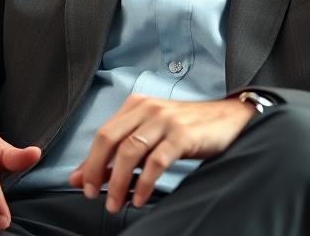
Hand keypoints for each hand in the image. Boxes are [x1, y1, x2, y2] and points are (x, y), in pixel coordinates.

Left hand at [68, 95, 254, 211]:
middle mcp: (147, 108)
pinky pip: (156, 161)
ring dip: (118, 182)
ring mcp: (165, 120)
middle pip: (109, 140)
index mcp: (135, 105)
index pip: (102, 134)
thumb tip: (79, 175)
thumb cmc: (186, 128)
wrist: (229, 118)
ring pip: (130, 151)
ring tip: (115, 203)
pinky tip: (140, 198)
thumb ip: (117, 153)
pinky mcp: (182, 135)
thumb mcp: (149, 136)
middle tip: (92, 195)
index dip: (88, 161)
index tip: (81, 184)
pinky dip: (144, 183)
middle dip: (96, 170)